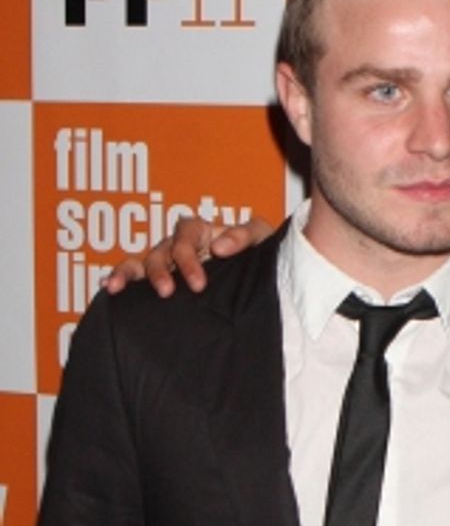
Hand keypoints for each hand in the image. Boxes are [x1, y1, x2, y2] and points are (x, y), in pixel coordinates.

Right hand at [104, 214, 272, 297]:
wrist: (264, 278)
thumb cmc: (261, 253)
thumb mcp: (261, 238)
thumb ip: (243, 236)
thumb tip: (218, 246)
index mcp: (201, 233)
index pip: (186, 236)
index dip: (188, 258)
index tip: (198, 284)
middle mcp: (179, 247)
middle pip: (160, 251)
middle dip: (160, 271)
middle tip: (166, 292)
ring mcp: (168, 265)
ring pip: (140, 263)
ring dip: (128, 273)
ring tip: (116, 287)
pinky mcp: (164, 284)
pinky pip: (135, 278)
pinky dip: (121, 279)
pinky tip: (109, 289)